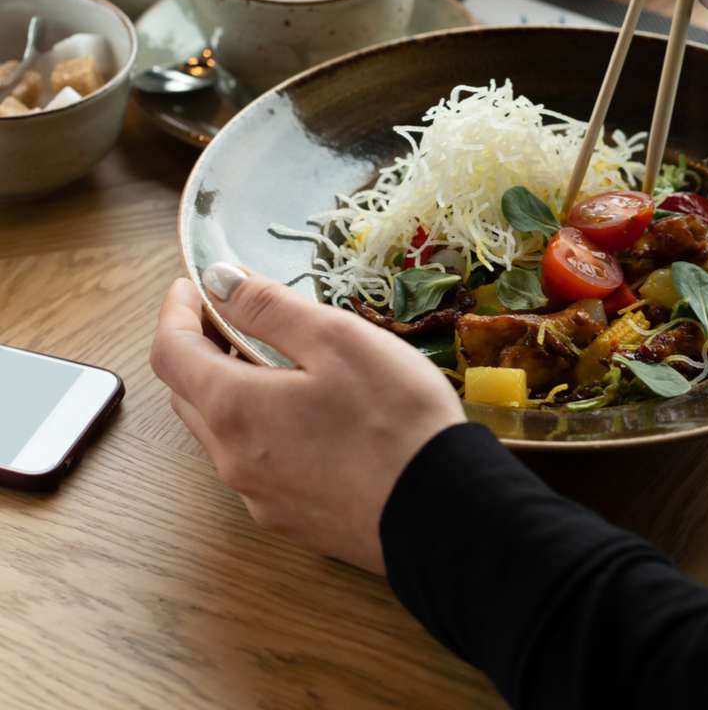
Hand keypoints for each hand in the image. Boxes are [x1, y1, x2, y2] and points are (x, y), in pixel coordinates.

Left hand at [150, 264, 465, 573]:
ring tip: (276, 364)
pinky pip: (259, 466)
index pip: (170, 352)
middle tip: (234, 318)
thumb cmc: (395, 419)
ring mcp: (261, 497)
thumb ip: (270, 306)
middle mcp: (232, 459)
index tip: (193, 285)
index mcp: (234, 408)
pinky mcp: (293, 519)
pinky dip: (263, 430)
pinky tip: (308, 420)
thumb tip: (219, 281)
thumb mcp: (337, 339)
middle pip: (190, 395)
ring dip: (232, 392)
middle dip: (200, 349)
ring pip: (223, 434)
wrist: (442, 510)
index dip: (175, 311)